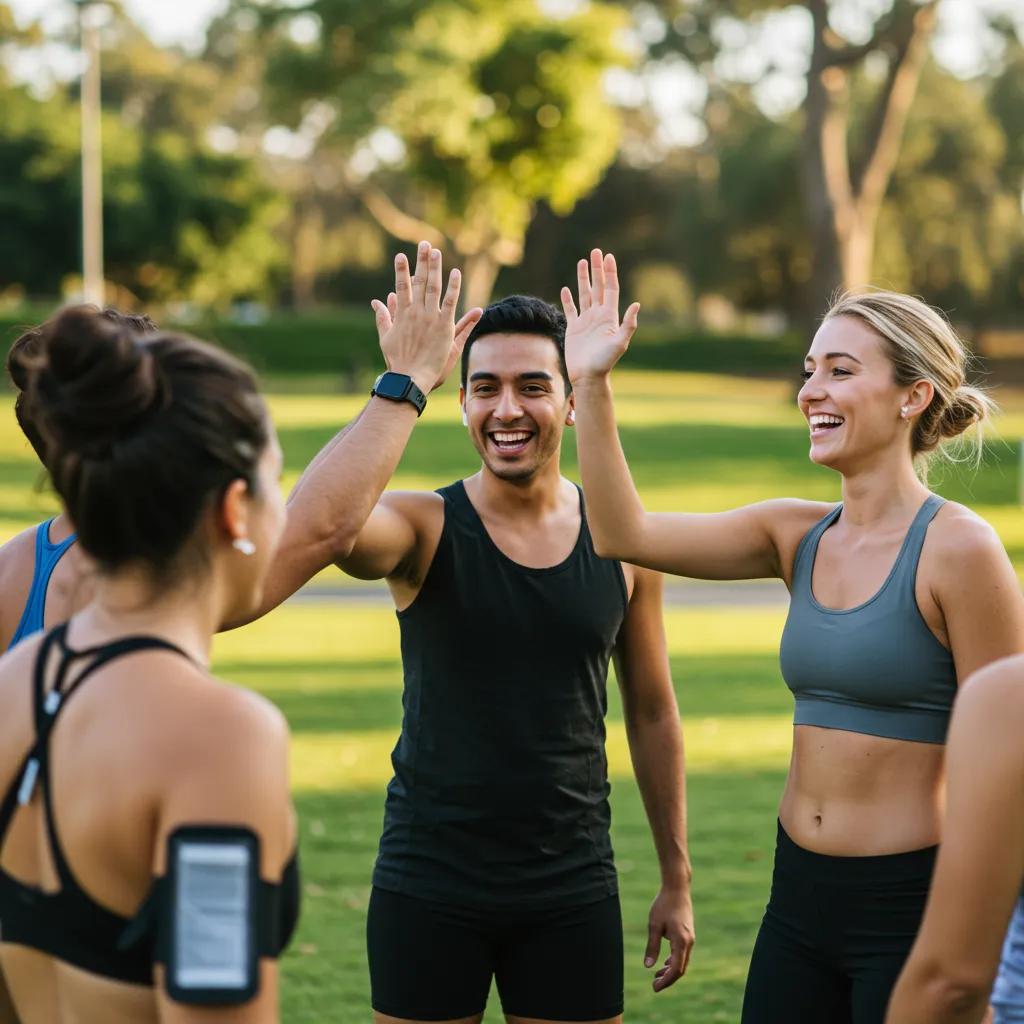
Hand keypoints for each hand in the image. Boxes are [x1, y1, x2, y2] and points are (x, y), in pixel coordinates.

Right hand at [370, 242, 482, 393]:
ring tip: (436, 252)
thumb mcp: (385, 337)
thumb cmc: (397, 360)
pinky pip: (449, 302)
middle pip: (419, 281)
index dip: (402, 270)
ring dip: (435, 268)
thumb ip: (382, 317)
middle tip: (424, 245)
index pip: (402, 287)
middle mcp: (415, 312)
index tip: (401, 256)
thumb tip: (376, 302)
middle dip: (421, 262)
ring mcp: (430, 318)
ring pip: (434, 287)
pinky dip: (452, 287)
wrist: (410, 376)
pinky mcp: (443, 326)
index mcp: (402, 314)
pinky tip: (455, 273)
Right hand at [561, 248, 639, 384]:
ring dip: (583, 278)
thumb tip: (636, 304)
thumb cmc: (605, 362)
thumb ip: (628, 324)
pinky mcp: (574, 329)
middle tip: (596, 252)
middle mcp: (598, 316)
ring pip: (584, 294)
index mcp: (609, 316)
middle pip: (597, 287)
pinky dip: (568, 299)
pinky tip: (566, 289)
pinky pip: (570, 310)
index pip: (610, 289)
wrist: (588, 376)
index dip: (610, 273)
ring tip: (582, 262)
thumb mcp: (620, 343)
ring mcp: (585, 321)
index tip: (608, 257)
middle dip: (597, 269)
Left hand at [644, 884, 694, 992]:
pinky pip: (683, 953)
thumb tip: (648, 966)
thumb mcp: (654, 925)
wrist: (677, 888)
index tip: (655, 987)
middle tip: (654, 985)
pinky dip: (674, 961)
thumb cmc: (663, 905)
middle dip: (668, 979)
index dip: (666, 981)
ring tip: (657, 976)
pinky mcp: (688, 934)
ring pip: (682, 961)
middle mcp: (688, 942)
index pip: (676, 969)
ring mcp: (690, 938)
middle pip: (681, 968)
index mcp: (681, 942)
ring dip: (671, 970)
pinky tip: (664, 963)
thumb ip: (652, 946)